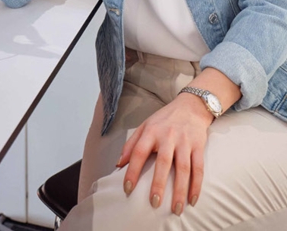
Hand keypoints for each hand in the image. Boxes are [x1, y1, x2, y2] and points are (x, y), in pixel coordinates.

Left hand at [116, 93, 212, 214]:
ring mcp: (184, 141)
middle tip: (154, 203)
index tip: (128, 189)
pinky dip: (196, 185)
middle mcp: (168, 136)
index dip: (132, 171)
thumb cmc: (164, 120)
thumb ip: (131, 144)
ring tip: (176, 210)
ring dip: (180, 190)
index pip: (139, 152)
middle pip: (163, 162)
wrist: (190, 106)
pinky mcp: (198, 146)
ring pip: (183, 169)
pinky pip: (199, 168)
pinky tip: (193, 200)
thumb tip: (118, 164)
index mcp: (151, 131)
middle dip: (158, 184)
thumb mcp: (145, 126)